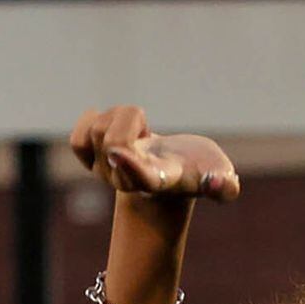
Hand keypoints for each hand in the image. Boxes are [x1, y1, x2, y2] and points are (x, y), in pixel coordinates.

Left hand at [68, 105, 239, 200]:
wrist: (173, 174)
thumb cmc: (200, 171)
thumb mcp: (222, 177)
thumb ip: (226, 186)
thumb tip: (221, 184)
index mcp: (159, 182)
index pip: (140, 177)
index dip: (129, 164)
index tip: (117, 153)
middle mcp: (126, 181)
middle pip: (112, 141)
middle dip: (130, 118)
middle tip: (146, 127)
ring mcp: (106, 174)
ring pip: (97, 130)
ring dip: (118, 117)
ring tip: (136, 129)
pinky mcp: (92, 161)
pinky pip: (78, 137)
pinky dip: (94, 122)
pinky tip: (110, 124)